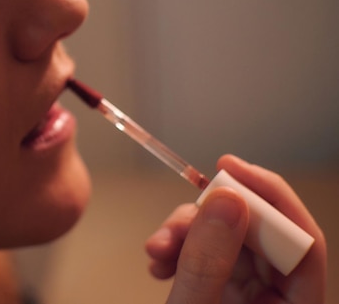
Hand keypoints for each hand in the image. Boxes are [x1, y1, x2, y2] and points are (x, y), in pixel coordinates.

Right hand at [145, 154, 326, 303]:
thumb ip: (208, 261)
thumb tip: (225, 199)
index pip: (302, 241)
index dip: (270, 197)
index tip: (230, 167)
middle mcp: (274, 297)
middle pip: (257, 234)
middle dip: (209, 220)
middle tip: (179, 221)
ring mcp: (248, 294)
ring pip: (226, 237)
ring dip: (185, 234)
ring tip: (157, 249)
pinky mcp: (222, 289)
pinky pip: (206, 252)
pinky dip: (179, 248)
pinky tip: (159, 260)